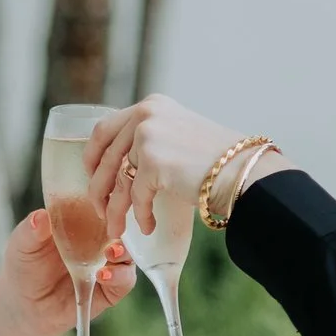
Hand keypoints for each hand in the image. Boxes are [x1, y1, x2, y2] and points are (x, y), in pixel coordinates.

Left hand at [0, 209, 135, 335]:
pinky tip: (102, 276)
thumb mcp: (22, 245)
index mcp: (81, 222)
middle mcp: (98, 241)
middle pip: (120, 228)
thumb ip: (31, 231)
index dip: (106, 201)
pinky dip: (118, 277)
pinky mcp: (110, 289)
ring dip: (123, 252)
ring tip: (110, 254)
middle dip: (121, 227)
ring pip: (127, 254)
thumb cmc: (25, 265)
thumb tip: (40, 216)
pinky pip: (124, 281)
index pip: (100, 206)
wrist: (25, 303)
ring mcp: (106, 264)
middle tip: (112, 230)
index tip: (105, 200)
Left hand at [83, 94, 292, 239]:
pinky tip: (147, 227)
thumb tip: (122, 166)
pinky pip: (136, 197)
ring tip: (117, 229)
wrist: (245, 169)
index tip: (90, 176)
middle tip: (99, 210)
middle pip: (105, 157)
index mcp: (150, 106)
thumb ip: (152, 139)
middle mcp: (145, 115)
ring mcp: (148, 137)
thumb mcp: (179, 135)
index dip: (92, 156)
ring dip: (114, 210)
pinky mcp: (154, 162)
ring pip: (118, 180)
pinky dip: (140, 216)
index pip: (105, 128)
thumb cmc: (218, 160)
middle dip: (98, 188)